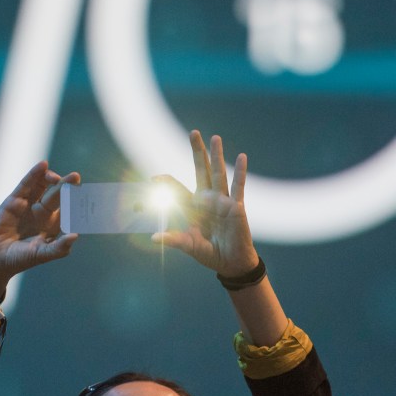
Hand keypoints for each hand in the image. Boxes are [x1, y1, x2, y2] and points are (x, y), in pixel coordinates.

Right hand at [0, 161, 80, 298]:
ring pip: (43, 186)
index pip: (68, 210)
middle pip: (57, 195)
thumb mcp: (41, 255)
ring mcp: (29, 205)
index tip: (84, 197)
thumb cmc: (19, 260)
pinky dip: (34, 174)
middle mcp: (42, 213)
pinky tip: (43, 165)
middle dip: (66, 186)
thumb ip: (59, 248)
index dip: (75, 203)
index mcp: (53, 226)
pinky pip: (26, 184)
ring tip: (57, 177)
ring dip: (52, 178)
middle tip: (76, 177)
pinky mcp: (14, 200)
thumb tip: (76, 236)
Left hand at [153, 130, 259, 276]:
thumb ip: (173, 240)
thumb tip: (153, 238)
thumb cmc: (208, 253)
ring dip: (216, 155)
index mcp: (192, 207)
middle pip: (201, 170)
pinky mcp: (236, 207)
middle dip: (197, 152)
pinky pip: (238, 187)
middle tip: (193, 132)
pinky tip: (242, 157)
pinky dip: (240, 172)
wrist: (230, 263)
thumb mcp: (189, 246)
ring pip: (218, 174)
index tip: (152, 179)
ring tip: (215, 137)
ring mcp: (222, 201)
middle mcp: (206, 199)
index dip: (166, 183)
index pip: (177, 189)